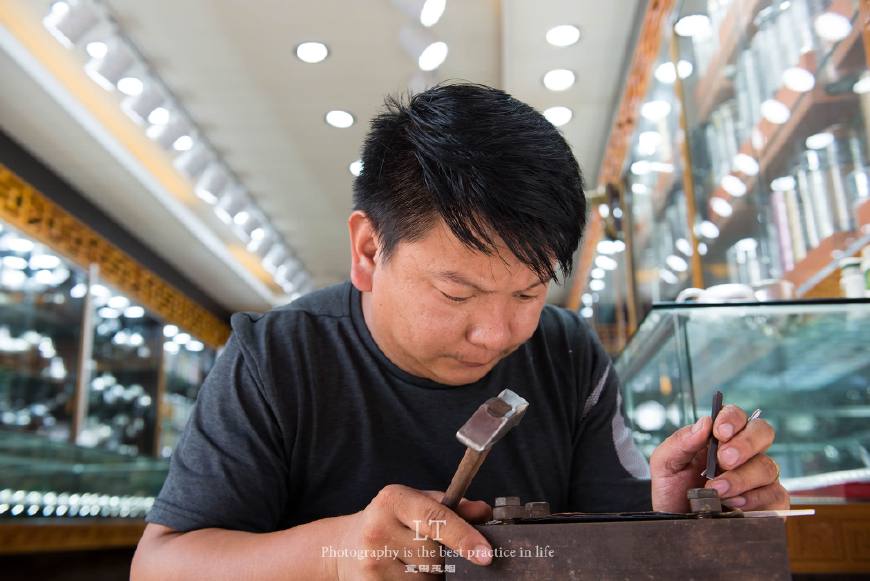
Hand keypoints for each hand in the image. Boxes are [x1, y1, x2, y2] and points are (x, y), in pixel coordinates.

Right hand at [334, 484, 492, 579]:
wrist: (343, 547)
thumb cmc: (389, 522)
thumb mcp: (417, 504)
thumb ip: (451, 507)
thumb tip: (483, 512)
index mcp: (393, 500)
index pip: (434, 519)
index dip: (463, 537)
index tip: (485, 555)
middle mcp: (378, 529)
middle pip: (435, 554)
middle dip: (445, 558)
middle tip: (435, 552)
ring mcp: (371, 561)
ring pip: (426, 579)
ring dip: (432, 576)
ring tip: (416, 562)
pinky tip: (405, 574)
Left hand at [649, 405, 788, 512]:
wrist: (677, 523)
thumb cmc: (673, 490)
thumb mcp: (665, 464)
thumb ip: (680, 442)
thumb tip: (704, 423)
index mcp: (719, 437)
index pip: (735, 415)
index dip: (732, 419)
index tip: (719, 432)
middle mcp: (744, 453)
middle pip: (763, 432)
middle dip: (745, 444)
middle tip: (724, 460)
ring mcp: (759, 476)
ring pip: (767, 466)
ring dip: (741, 478)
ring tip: (717, 489)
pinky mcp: (768, 501)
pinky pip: (776, 494)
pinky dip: (755, 499)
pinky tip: (734, 503)